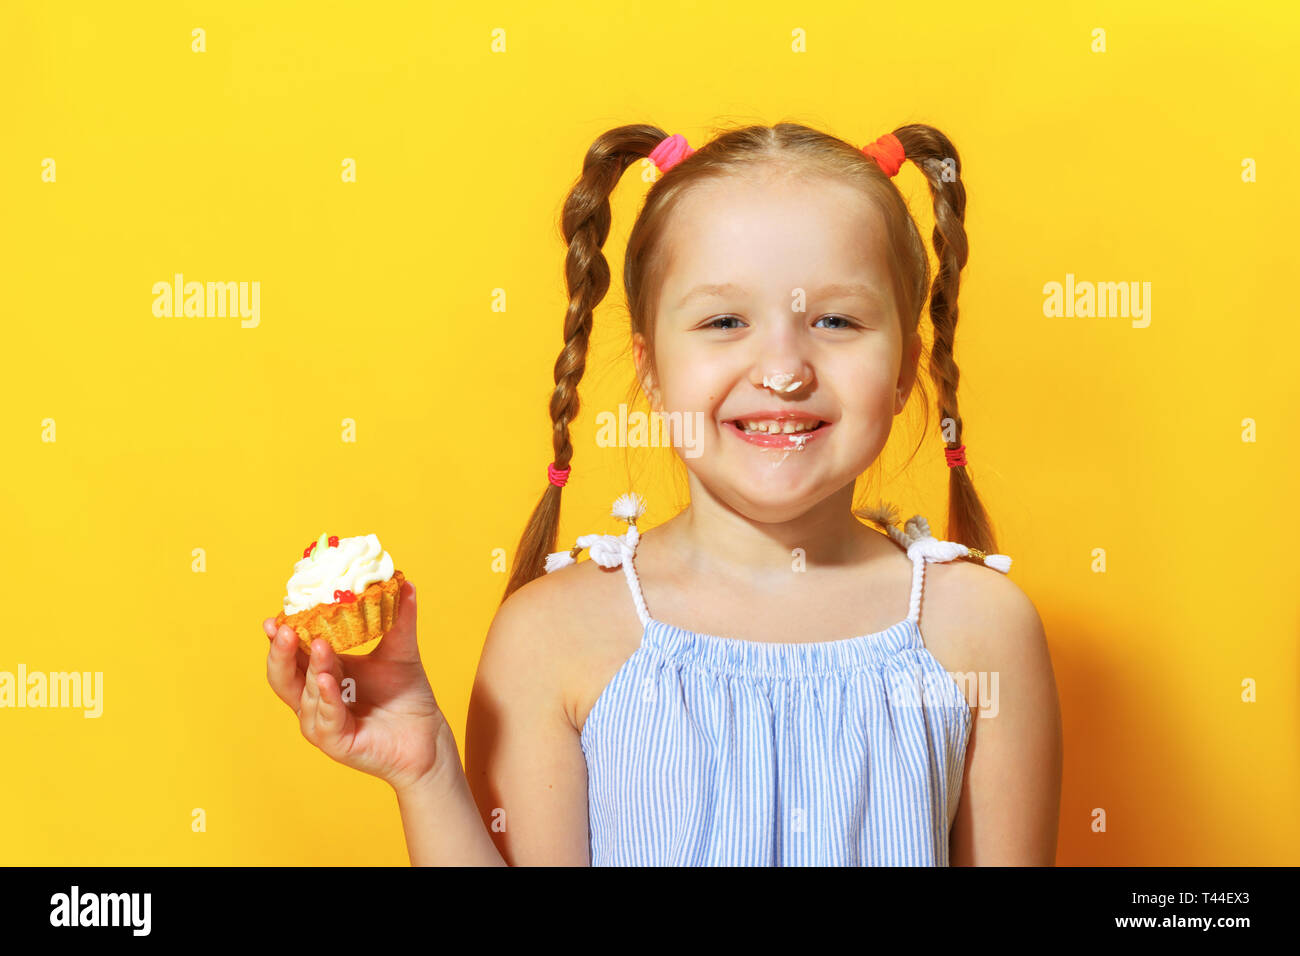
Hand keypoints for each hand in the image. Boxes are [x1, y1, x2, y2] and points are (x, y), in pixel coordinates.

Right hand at [263, 580, 450, 792]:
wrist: (428, 736)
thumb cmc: (407, 696)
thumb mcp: (400, 651)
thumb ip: (399, 619)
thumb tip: (405, 582)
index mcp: (323, 673)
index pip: (293, 653)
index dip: (281, 636)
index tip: (273, 618)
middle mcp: (315, 698)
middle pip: (284, 676)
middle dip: (280, 652)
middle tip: (283, 629)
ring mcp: (322, 722)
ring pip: (304, 694)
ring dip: (310, 668)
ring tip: (318, 645)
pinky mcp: (336, 742)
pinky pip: (325, 719)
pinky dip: (324, 698)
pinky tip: (325, 680)